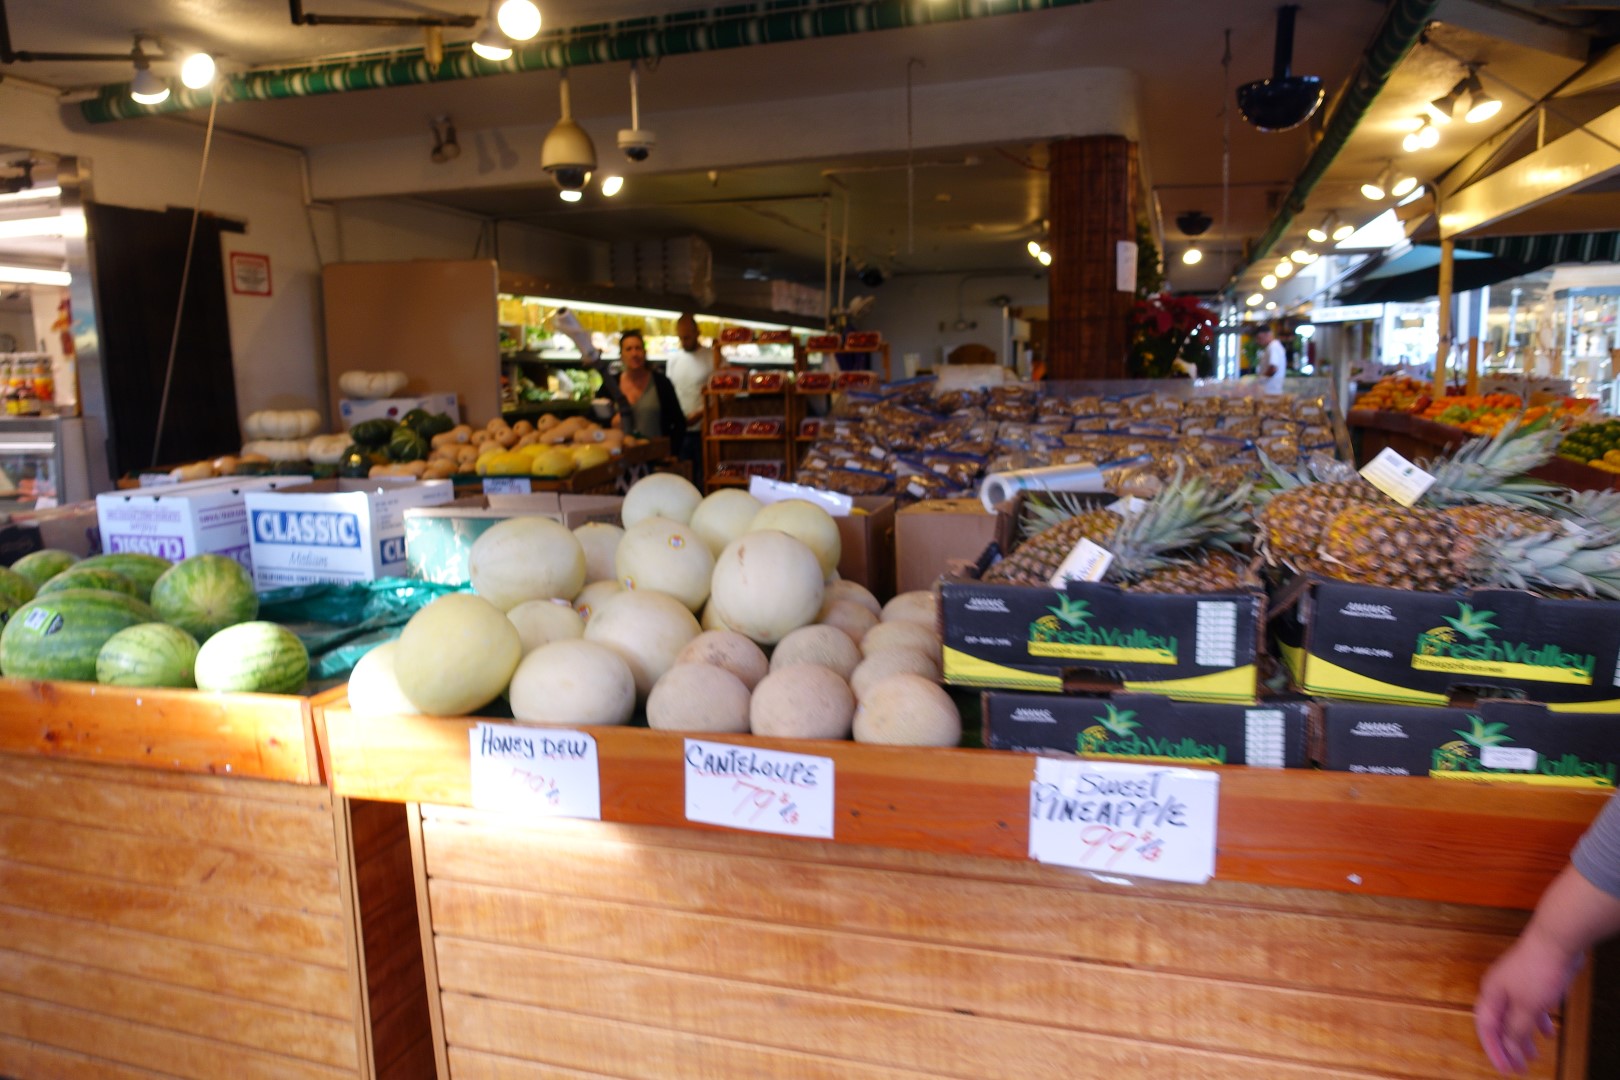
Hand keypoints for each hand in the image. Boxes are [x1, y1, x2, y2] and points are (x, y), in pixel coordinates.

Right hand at [1474, 926, 1581, 1073]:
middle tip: (1518, 1067)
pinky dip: (1537, 1022)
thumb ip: (1517, 1029)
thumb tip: (1509, 1049)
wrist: (1556, 941)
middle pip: (1500, 1024)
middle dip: (1509, 1047)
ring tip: (1534, 1055)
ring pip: (1516, 1017)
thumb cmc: (1537, 969)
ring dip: (1523, 1037)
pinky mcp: (1532, 982)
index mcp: (1491, 994)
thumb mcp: (1527, 1007)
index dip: (1495, 1050)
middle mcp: (1500, 990)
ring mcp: (1516, 985)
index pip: (1486, 1028)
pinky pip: (1530, 1009)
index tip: (1505, 1070)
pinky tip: (1548, 1032)